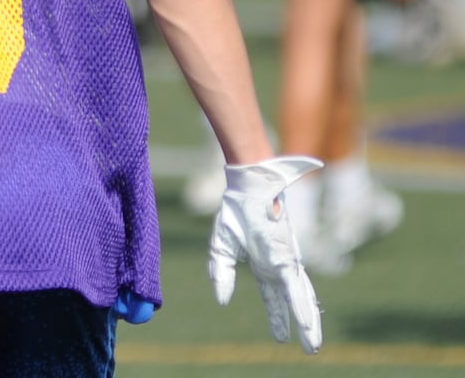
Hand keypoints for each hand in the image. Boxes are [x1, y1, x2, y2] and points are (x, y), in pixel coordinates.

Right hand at [208, 156, 323, 354]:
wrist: (246, 187)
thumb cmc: (235, 211)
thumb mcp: (221, 248)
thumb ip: (221, 274)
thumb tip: (222, 301)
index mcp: (263, 263)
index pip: (272, 297)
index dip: (277, 316)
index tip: (281, 337)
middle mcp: (279, 265)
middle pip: (293, 301)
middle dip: (302, 325)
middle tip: (310, 349)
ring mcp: (285, 261)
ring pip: (300, 297)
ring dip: (309, 323)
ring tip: (314, 346)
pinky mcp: (287, 257)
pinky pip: (296, 287)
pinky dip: (302, 307)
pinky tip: (307, 324)